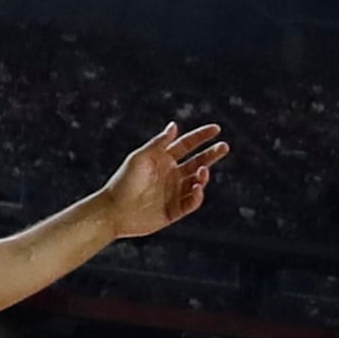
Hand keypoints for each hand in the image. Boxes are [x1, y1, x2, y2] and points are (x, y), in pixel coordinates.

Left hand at [102, 121, 226, 237]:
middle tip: (225, 147)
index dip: (201, 137)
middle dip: (212, 154)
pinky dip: (197, 196)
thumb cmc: (124, 181)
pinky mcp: (175, 210)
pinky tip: (196, 189)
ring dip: (203, 176)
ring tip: (203, 172)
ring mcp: (174, 192)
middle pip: (198, 162)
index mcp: (163, 160)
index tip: (216, 129)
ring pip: (197, 182)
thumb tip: (174, 126)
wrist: (113, 211)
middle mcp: (171, 175)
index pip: (187, 145)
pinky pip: (191, 203)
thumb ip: (158, 143)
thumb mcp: (140, 158)